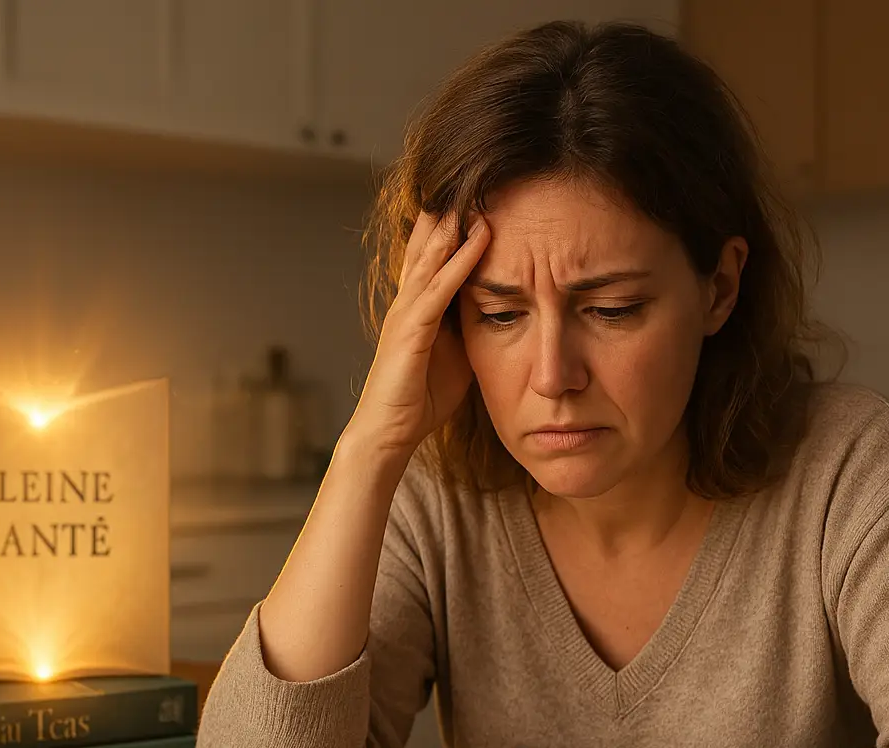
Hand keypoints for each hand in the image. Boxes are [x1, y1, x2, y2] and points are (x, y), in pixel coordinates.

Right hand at [348, 210, 490, 456]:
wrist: (389, 433)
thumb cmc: (419, 399)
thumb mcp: (455, 356)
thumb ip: (468, 330)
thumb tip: (499, 316)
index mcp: (417, 307)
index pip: (431, 256)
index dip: (449, 225)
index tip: (473, 194)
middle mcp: (408, 302)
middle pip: (427, 243)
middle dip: (448, 209)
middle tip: (471, 173)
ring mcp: (407, 313)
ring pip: (432, 255)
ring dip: (455, 222)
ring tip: (478, 188)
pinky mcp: (412, 330)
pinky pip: (440, 287)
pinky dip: (460, 260)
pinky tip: (479, 237)